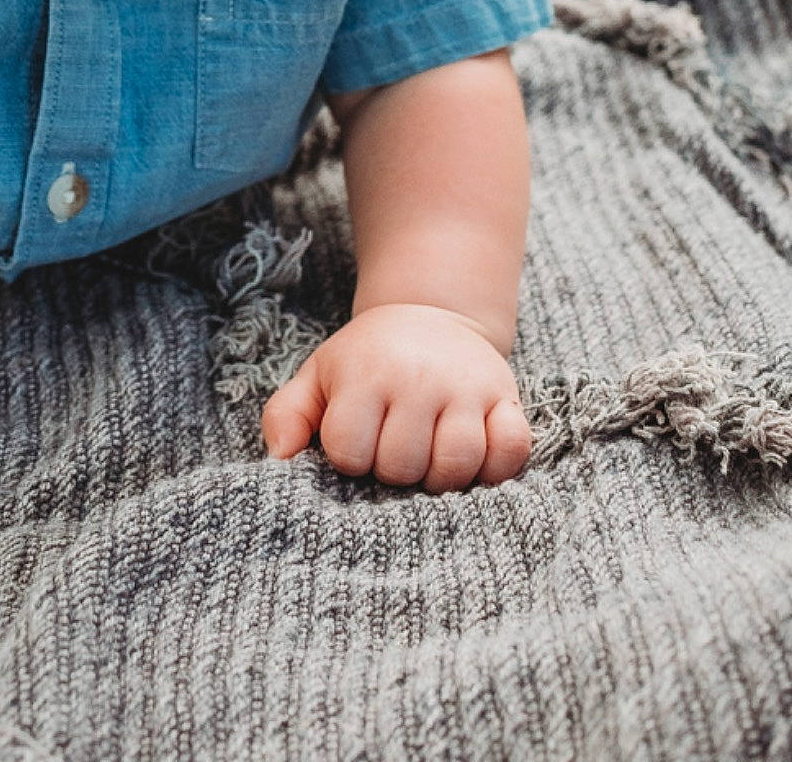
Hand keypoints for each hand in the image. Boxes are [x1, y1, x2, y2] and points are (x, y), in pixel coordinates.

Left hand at [260, 302, 531, 492]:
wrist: (430, 314)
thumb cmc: (367, 361)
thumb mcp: (318, 376)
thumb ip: (286, 415)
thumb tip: (280, 460)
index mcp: (365, 374)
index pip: (350, 452)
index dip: (350, 459)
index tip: (356, 442)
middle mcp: (418, 378)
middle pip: (403, 467)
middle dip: (394, 473)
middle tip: (394, 448)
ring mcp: (467, 388)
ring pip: (457, 466)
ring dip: (440, 478)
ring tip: (428, 457)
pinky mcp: (506, 397)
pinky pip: (511, 451)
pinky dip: (495, 467)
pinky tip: (473, 457)